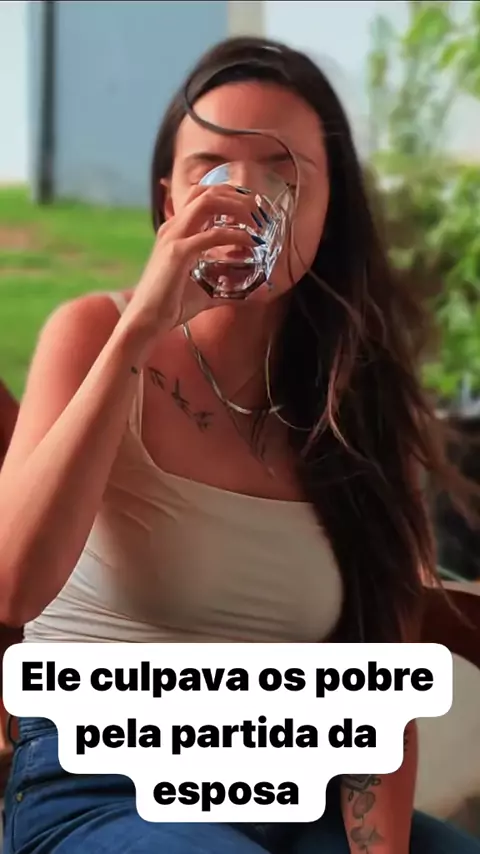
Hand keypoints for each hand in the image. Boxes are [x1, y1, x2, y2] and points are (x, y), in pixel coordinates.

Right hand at [129, 184, 259, 330]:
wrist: (146, 319)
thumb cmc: (171, 305)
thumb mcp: (203, 288)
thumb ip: (224, 284)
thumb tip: (251, 291)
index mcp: (175, 230)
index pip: (202, 196)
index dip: (229, 195)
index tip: (252, 207)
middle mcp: (173, 227)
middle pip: (206, 191)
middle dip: (237, 195)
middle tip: (259, 210)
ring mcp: (174, 237)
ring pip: (208, 201)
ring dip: (237, 206)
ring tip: (257, 219)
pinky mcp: (179, 253)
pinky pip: (213, 234)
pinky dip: (236, 235)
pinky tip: (250, 242)